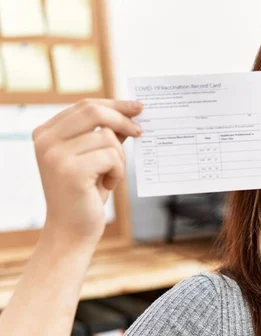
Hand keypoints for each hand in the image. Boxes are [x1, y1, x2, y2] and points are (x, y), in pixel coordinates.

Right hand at [33, 99, 142, 243]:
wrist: (72, 231)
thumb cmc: (85, 194)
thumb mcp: (95, 158)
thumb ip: (105, 135)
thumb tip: (130, 112)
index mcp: (46, 133)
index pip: (85, 105)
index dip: (114, 104)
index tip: (137, 107)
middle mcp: (45, 140)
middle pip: (93, 111)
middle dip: (123, 120)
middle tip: (140, 132)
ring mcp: (55, 155)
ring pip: (107, 137)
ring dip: (120, 158)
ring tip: (112, 176)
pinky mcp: (71, 171)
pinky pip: (112, 157)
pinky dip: (118, 172)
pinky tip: (108, 186)